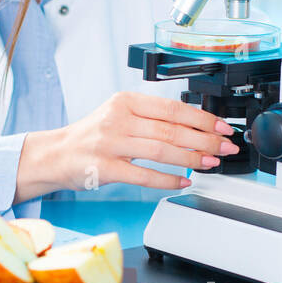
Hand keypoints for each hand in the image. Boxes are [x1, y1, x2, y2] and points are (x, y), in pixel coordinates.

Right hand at [15, 91, 239, 201]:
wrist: (56, 154)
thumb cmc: (92, 136)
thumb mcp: (119, 115)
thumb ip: (151, 118)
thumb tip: (195, 127)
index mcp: (125, 102)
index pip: (172, 108)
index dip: (202, 118)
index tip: (222, 127)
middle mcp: (117, 119)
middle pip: (171, 130)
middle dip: (205, 140)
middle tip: (225, 148)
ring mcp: (110, 144)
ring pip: (161, 151)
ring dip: (192, 159)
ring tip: (211, 163)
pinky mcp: (105, 169)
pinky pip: (144, 176)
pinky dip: (168, 179)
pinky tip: (184, 181)